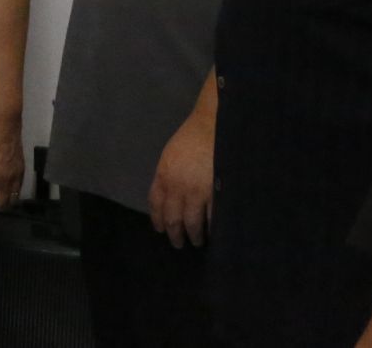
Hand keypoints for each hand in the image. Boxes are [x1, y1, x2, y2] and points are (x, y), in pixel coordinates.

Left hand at [147, 108, 215, 248]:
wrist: (212, 126)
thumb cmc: (191, 138)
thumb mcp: (170, 156)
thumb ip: (167, 177)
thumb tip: (169, 199)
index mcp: (163, 176)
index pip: (156, 206)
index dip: (158, 221)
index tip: (161, 230)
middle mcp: (176, 187)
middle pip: (172, 219)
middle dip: (175, 235)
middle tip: (179, 244)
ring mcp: (196, 192)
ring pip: (191, 223)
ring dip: (194, 235)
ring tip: (197, 241)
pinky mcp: (215, 194)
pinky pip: (211, 217)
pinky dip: (212, 227)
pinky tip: (214, 232)